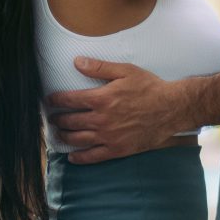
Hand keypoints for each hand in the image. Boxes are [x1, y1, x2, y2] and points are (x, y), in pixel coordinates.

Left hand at [45, 58, 185, 163]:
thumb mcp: (125, 71)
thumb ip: (99, 67)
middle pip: (71, 121)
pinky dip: (80, 158)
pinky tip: (73, 157)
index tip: (49, 101)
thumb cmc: (149, 88)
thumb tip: (77, 62)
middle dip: (58, 119)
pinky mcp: (117, 150)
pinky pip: (93, 157)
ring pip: (78, 139)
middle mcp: (101, 119)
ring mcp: (108, 137)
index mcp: (101, 99)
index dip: (56, 100)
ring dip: (64, 137)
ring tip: (58, 134)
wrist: (170, 109)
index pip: (70, 100)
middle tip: (52, 118)